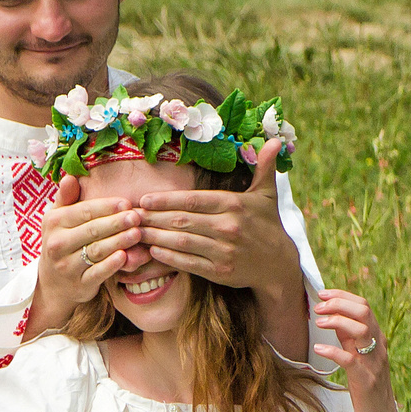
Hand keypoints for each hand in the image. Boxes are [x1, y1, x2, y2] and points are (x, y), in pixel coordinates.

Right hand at [24, 173, 143, 335]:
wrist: (53, 283)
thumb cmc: (62, 242)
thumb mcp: (57, 219)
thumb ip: (66, 197)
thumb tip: (71, 177)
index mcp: (54, 223)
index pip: (83, 212)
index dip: (106, 207)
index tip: (127, 203)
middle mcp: (57, 244)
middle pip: (92, 230)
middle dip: (116, 223)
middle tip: (136, 217)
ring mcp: (67, 266)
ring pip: (96, 251)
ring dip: (118, 242)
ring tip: (137, 234)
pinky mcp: (79, 284)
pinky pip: (97, 273)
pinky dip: (111, 265)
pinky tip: (125, 257)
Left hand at [134, 140, 307, 356]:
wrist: (279, 265)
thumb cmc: (268, 225)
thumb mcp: (267, 194)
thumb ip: (264, 167)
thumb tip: (273, 139)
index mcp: (234, 205)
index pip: (193, 200)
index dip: (166, 200)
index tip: (144, 199)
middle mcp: (228, 227)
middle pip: (183, 220)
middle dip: (154, 217)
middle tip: (131, 216)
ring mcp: (223, 251)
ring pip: (182, 242)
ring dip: (156, 237)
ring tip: (136, 232)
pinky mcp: (220, 272)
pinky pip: (189, 263)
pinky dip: (170, 257)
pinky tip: (154, 251)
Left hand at [311, 289, 395, 411]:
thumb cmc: (366, 391)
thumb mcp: (358, 358)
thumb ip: (349, 339)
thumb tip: (333, 317)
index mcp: (377, 339)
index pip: (364, 306)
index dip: (342, 296)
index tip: (322, 295)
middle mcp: (379, 347)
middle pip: (364, 312)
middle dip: (338, 303)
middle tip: (318, 308)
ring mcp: (374, 364)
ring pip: (361, 329)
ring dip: (336, 321)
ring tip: (318, 323)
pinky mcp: (366, 381)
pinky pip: (350, 359)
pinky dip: (332, 350)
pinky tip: (319, 348)